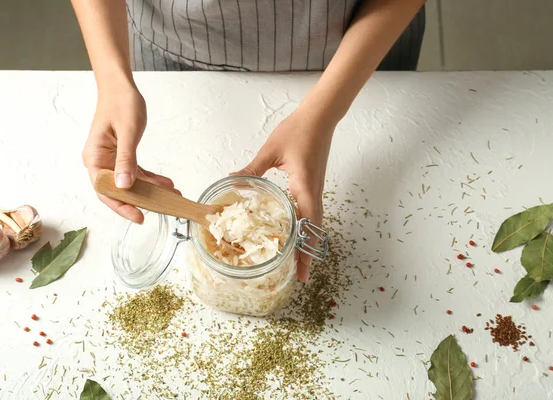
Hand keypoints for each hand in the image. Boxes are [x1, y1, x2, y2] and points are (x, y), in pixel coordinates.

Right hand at [82, 83, 177, 223]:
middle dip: (140, 201)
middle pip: (117, 191)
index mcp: (94, 158)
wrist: (120, 87)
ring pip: (130, 183)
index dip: (121, 206)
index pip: (105, 190)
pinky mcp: (121, 156)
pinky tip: (166, 183)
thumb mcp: (127, 132)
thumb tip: (124, 186)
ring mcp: (110, 160)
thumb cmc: (121, 103)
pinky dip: (150, 179)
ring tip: (172, 195)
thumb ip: (126, 160)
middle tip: (163, 209)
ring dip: (150, 190)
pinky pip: (136, 173)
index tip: (139, 217)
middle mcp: (99, 162)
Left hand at [233, 108, 335, 281]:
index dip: (304, 250)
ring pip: (316, 223)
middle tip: (300, 275)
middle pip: (315, 231)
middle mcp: (314, 192)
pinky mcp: (314, 185)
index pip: (307, 225)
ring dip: (310, 243)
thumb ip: (252, 168)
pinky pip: (313, 212)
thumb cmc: (298, 130)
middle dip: (308, 254)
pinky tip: (298, 233)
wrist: (320, 116)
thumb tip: (231, 181)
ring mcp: (316, 189)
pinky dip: (308, 228)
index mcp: (304, 186)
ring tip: (300, 261)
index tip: (301, 270)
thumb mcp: (271, 150)